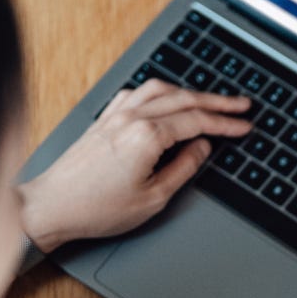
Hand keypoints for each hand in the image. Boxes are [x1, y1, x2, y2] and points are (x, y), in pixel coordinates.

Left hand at [18, 80, 253, 251]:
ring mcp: (115, 114)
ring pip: (160, 89)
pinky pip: (138, 93)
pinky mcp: (104, 118)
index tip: (244, 126)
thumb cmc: (96, 208)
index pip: (197, 122)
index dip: (225, 124)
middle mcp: (131, 117)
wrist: (52, 205)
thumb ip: (183, 169)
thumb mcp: (153, 198)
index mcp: (147, 136)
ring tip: (209, 101)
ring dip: (189, 92)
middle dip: (216, 101)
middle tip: (240, 105)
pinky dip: (160, 92)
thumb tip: (201, 149)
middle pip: (183, 99)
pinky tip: (166, 100)